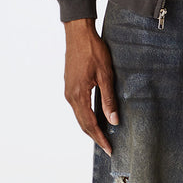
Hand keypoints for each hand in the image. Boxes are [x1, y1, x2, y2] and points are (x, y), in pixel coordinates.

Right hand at [64, 18, 117, 154]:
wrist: (78, 34)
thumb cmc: (93, 51)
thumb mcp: (106, 75)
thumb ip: (108, 99)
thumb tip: (113, 121)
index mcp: (79, 95)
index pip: (89, 124)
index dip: (100, 138)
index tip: (109, 149)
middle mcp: (70, 96)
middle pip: (82, 123)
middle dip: (95, 136)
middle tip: (107, 147)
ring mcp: (68, 91)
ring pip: (79, 116)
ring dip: (90, 127)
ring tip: (103, 136)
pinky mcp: (70, 85)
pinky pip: (78, 107)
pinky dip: (86, 117)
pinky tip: (95, 118)